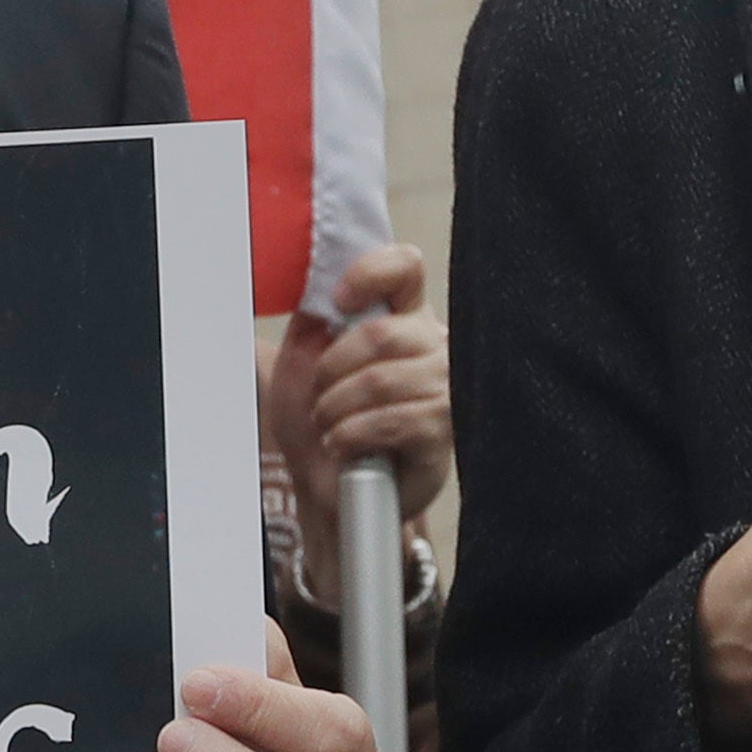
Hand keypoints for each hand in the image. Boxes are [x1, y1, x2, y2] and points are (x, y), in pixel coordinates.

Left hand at [268, 237, 449, 557]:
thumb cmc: (323, 417)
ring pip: (380, 380)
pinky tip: (343, 444)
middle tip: (319, 396)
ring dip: (335, 408)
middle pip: (380, 332)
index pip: (406, 268)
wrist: (327, 483)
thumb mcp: (305, 356)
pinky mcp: (444, 431)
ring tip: (328, 424)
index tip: (337, 302)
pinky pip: (392, 421)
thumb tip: (318, 279)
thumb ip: (316, 313)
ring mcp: (446, 388)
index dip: (370, 273)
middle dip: (331, 369)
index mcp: (404, 317)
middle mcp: (434, 345)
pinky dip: (351, 434)